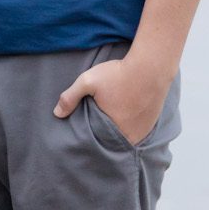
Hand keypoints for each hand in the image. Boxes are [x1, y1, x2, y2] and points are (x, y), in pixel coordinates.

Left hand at [54, 54, 172, 145]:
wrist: (151, 67)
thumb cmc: (118, 74)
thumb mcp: (88, 81)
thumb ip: (70, 97)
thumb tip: (57, 114)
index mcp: (113, 129)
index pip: (98, 142)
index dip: (91, 138)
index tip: (85, 132)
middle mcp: (131, 135)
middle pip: (112, 143)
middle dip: (104, 137)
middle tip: (98, 126)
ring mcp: (144, 131)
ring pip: (127, 138)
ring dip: (119, 133)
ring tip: (111, 122)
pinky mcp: (152, 124)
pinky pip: (138, 133)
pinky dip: (131, 128)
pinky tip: (125, 118)